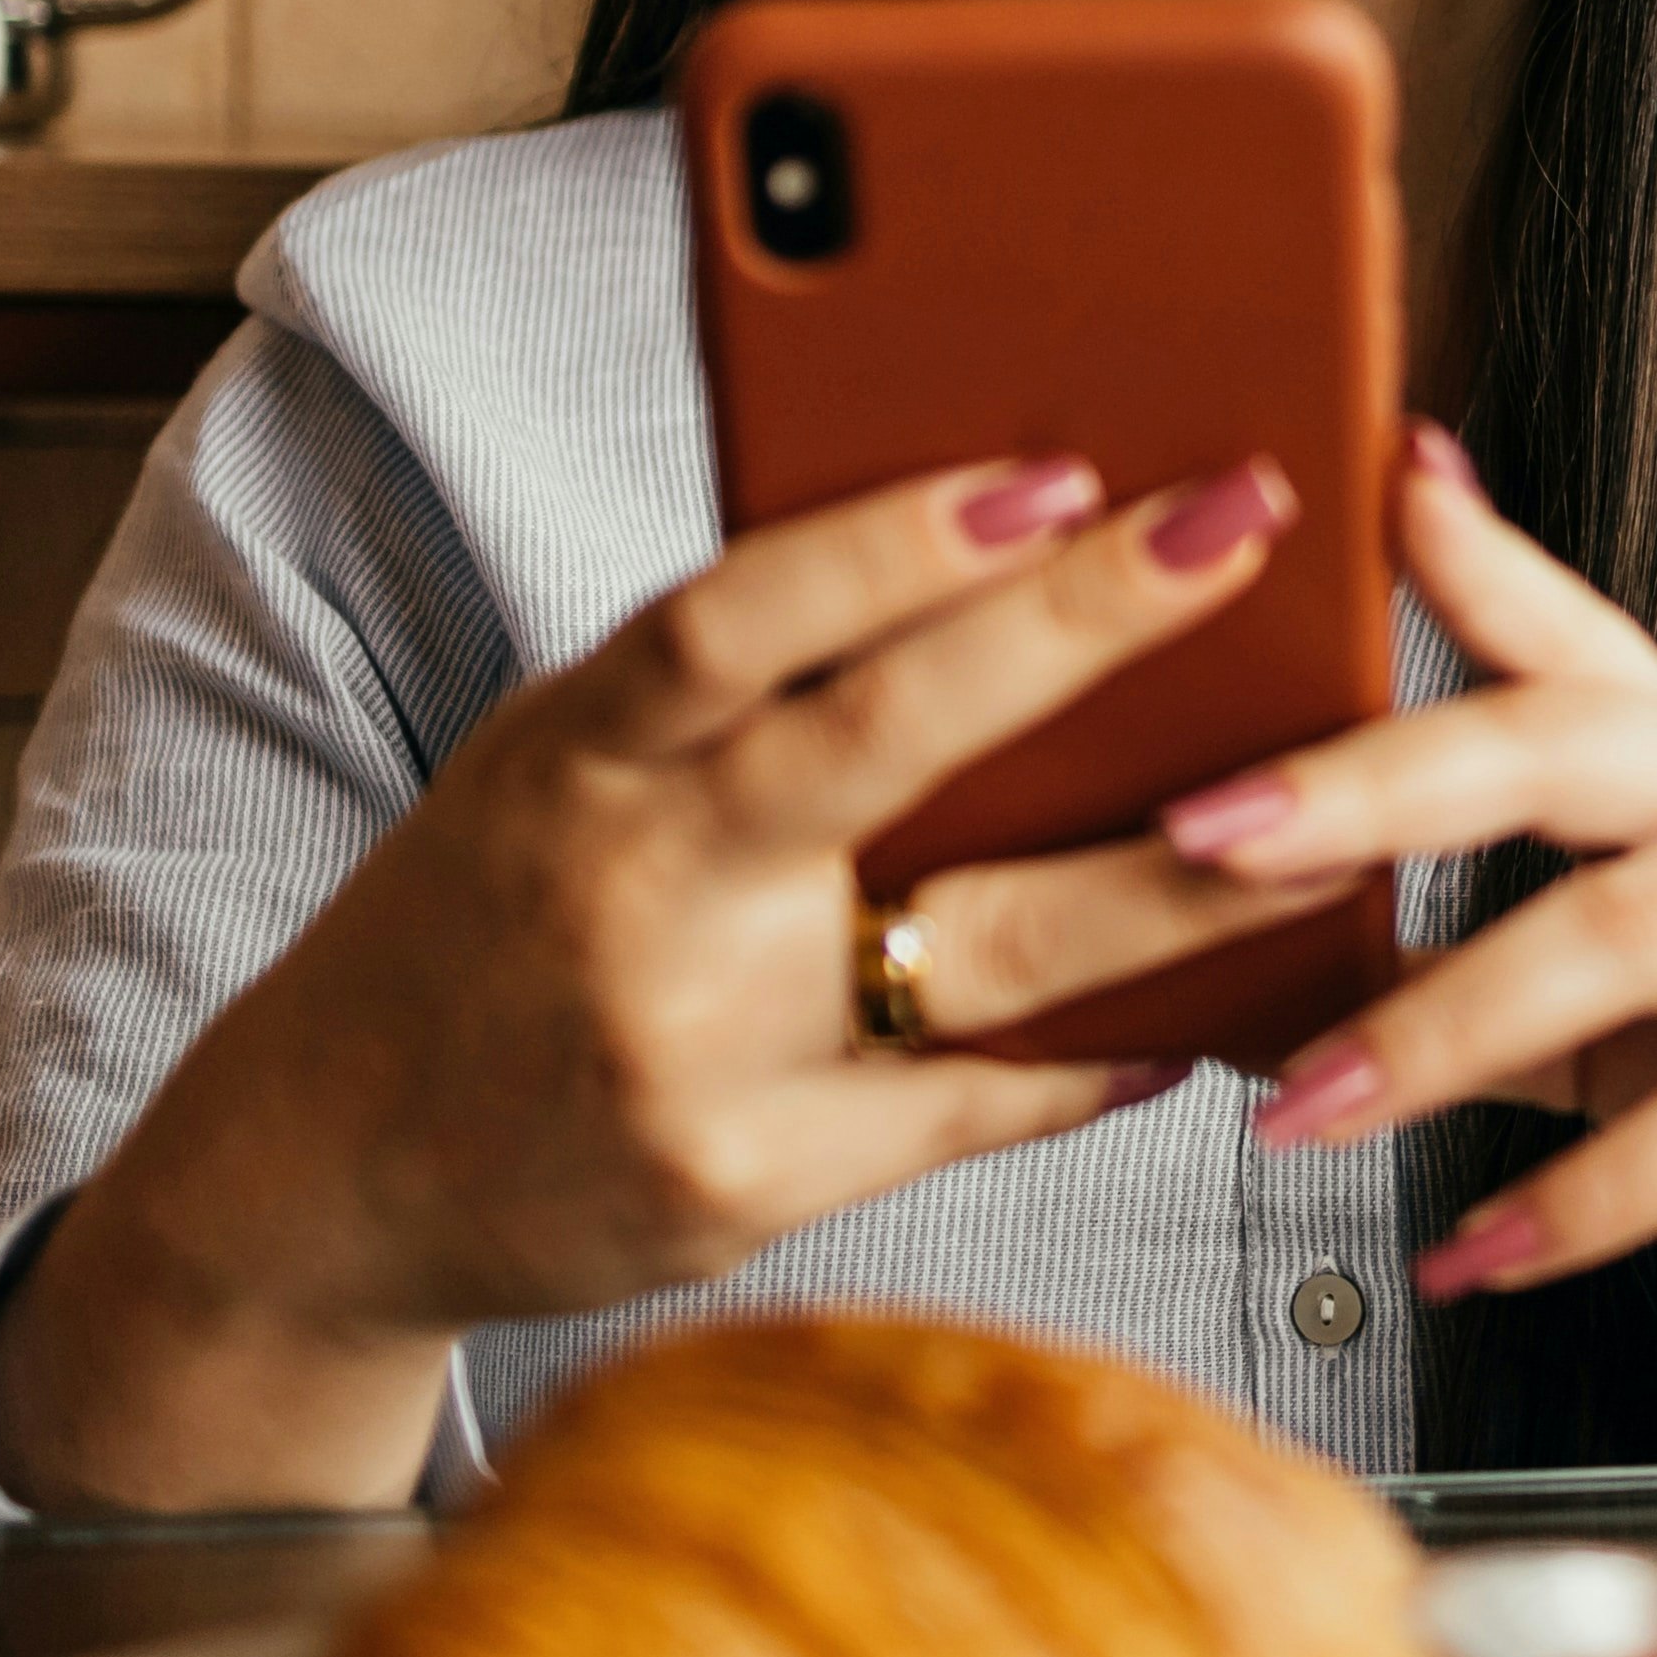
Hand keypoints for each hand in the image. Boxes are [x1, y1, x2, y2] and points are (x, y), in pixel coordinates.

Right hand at [0, 448, 1351, 1510]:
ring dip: (1178, 878)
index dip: (894, 542)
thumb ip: (720, 685)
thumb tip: (972, 543)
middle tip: (1240, 527)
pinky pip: (972, 1105)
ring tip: (1330, 811)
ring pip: (987, 948)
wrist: (326, 1165)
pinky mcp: (743, 1187)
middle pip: (883, 745)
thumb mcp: (554, 761)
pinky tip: (1205, 1009)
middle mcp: (635, 893)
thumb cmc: (489, 916)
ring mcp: (695, 1052)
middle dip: (1082, 629)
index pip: (733, 617)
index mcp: (575, 754)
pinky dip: (1099, 1053)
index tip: (1050, 469)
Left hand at [1163, 428, 1656, 1308]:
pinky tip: (1476, 1250)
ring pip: (1630, 936)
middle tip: (1212, 841)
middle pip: (1570, 748)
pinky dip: (1587, 1198)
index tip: (1313, 514)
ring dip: (1446, 1027)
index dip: (1451, 565)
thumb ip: (1465, 867)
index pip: (1562, 634)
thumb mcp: (1634, 900)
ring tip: (1308, 1107)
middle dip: (1378, 786)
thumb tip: (1241, 876)